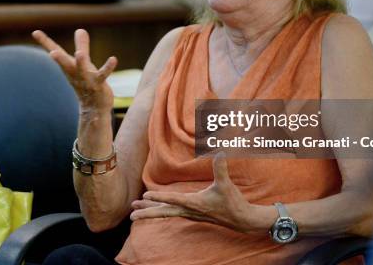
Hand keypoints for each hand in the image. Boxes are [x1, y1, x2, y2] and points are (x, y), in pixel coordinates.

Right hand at [32, 29, 117, 110]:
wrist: (93, 109)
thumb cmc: (87, 83)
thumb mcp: (83, 63)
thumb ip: (82, 45)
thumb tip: (80, 29)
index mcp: (69, 66)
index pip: (55, 52)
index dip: (45, 42)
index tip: (35, 32)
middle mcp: (75, 73)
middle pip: (65, 64)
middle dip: (59, 58)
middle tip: (52, 52)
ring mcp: (86, 79)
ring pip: (82, 70)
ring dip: (81, 62)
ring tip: (79, 54)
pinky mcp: (98, 84)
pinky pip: (103, 75)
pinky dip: (108, 67)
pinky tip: (113, 59)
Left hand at [130, 153, 263, 233]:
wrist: (241, 220)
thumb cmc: (233, 202)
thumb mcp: (225, 185)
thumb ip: (221, 169)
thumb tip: (220, 152)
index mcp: (195, 203)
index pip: (174, 199)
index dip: (160, 196)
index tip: (146, 194)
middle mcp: (189, 211)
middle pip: (164, 212)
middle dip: (147, 212)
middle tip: (131, 213)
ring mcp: (189, 213)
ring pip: (166, 213)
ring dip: (150, 211)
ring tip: (134, 210)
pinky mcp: (192, 214)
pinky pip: (171, 212)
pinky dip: (160, 210)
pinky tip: (154, 207)